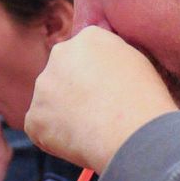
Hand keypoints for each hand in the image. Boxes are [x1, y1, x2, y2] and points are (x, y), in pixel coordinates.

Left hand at [24, 26, 177, 171]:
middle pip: (63, 74)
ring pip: (50, 101)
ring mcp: (43, 87)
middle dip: (74, 92)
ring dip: (64, 114)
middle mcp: (60, 55)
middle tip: (97, 113)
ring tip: (92, 129)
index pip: (84, 54)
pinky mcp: (34, 118)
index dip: (95, 77)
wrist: (132, 133)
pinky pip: (41, 128)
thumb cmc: (145, 100)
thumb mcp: (138, 62)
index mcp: (88, 38)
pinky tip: (79, 142)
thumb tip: (103, 65)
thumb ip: (113, 57)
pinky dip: (55, 137)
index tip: (107, 92)